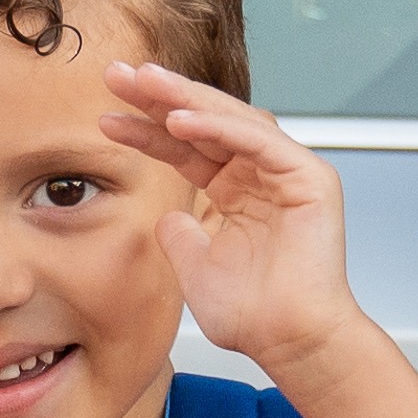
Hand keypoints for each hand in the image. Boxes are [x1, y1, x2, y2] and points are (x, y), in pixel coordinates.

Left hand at [99, 60, 358, 380]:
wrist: (290, 342)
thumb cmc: (254, 317)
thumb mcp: (196, 268)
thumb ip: (179, 236)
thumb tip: (166, 218)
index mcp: (237, 191)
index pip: (186, 148)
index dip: (146, 129)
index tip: (107, 117)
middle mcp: (262, 174)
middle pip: (205, 123)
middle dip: (160, 97)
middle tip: (118, 75)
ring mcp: (288, 172)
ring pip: (231, 120)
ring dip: (185, 98)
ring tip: (143, 84)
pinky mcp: (310, 177)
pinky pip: (257, 140)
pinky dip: (218, 127)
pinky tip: (179, 120)